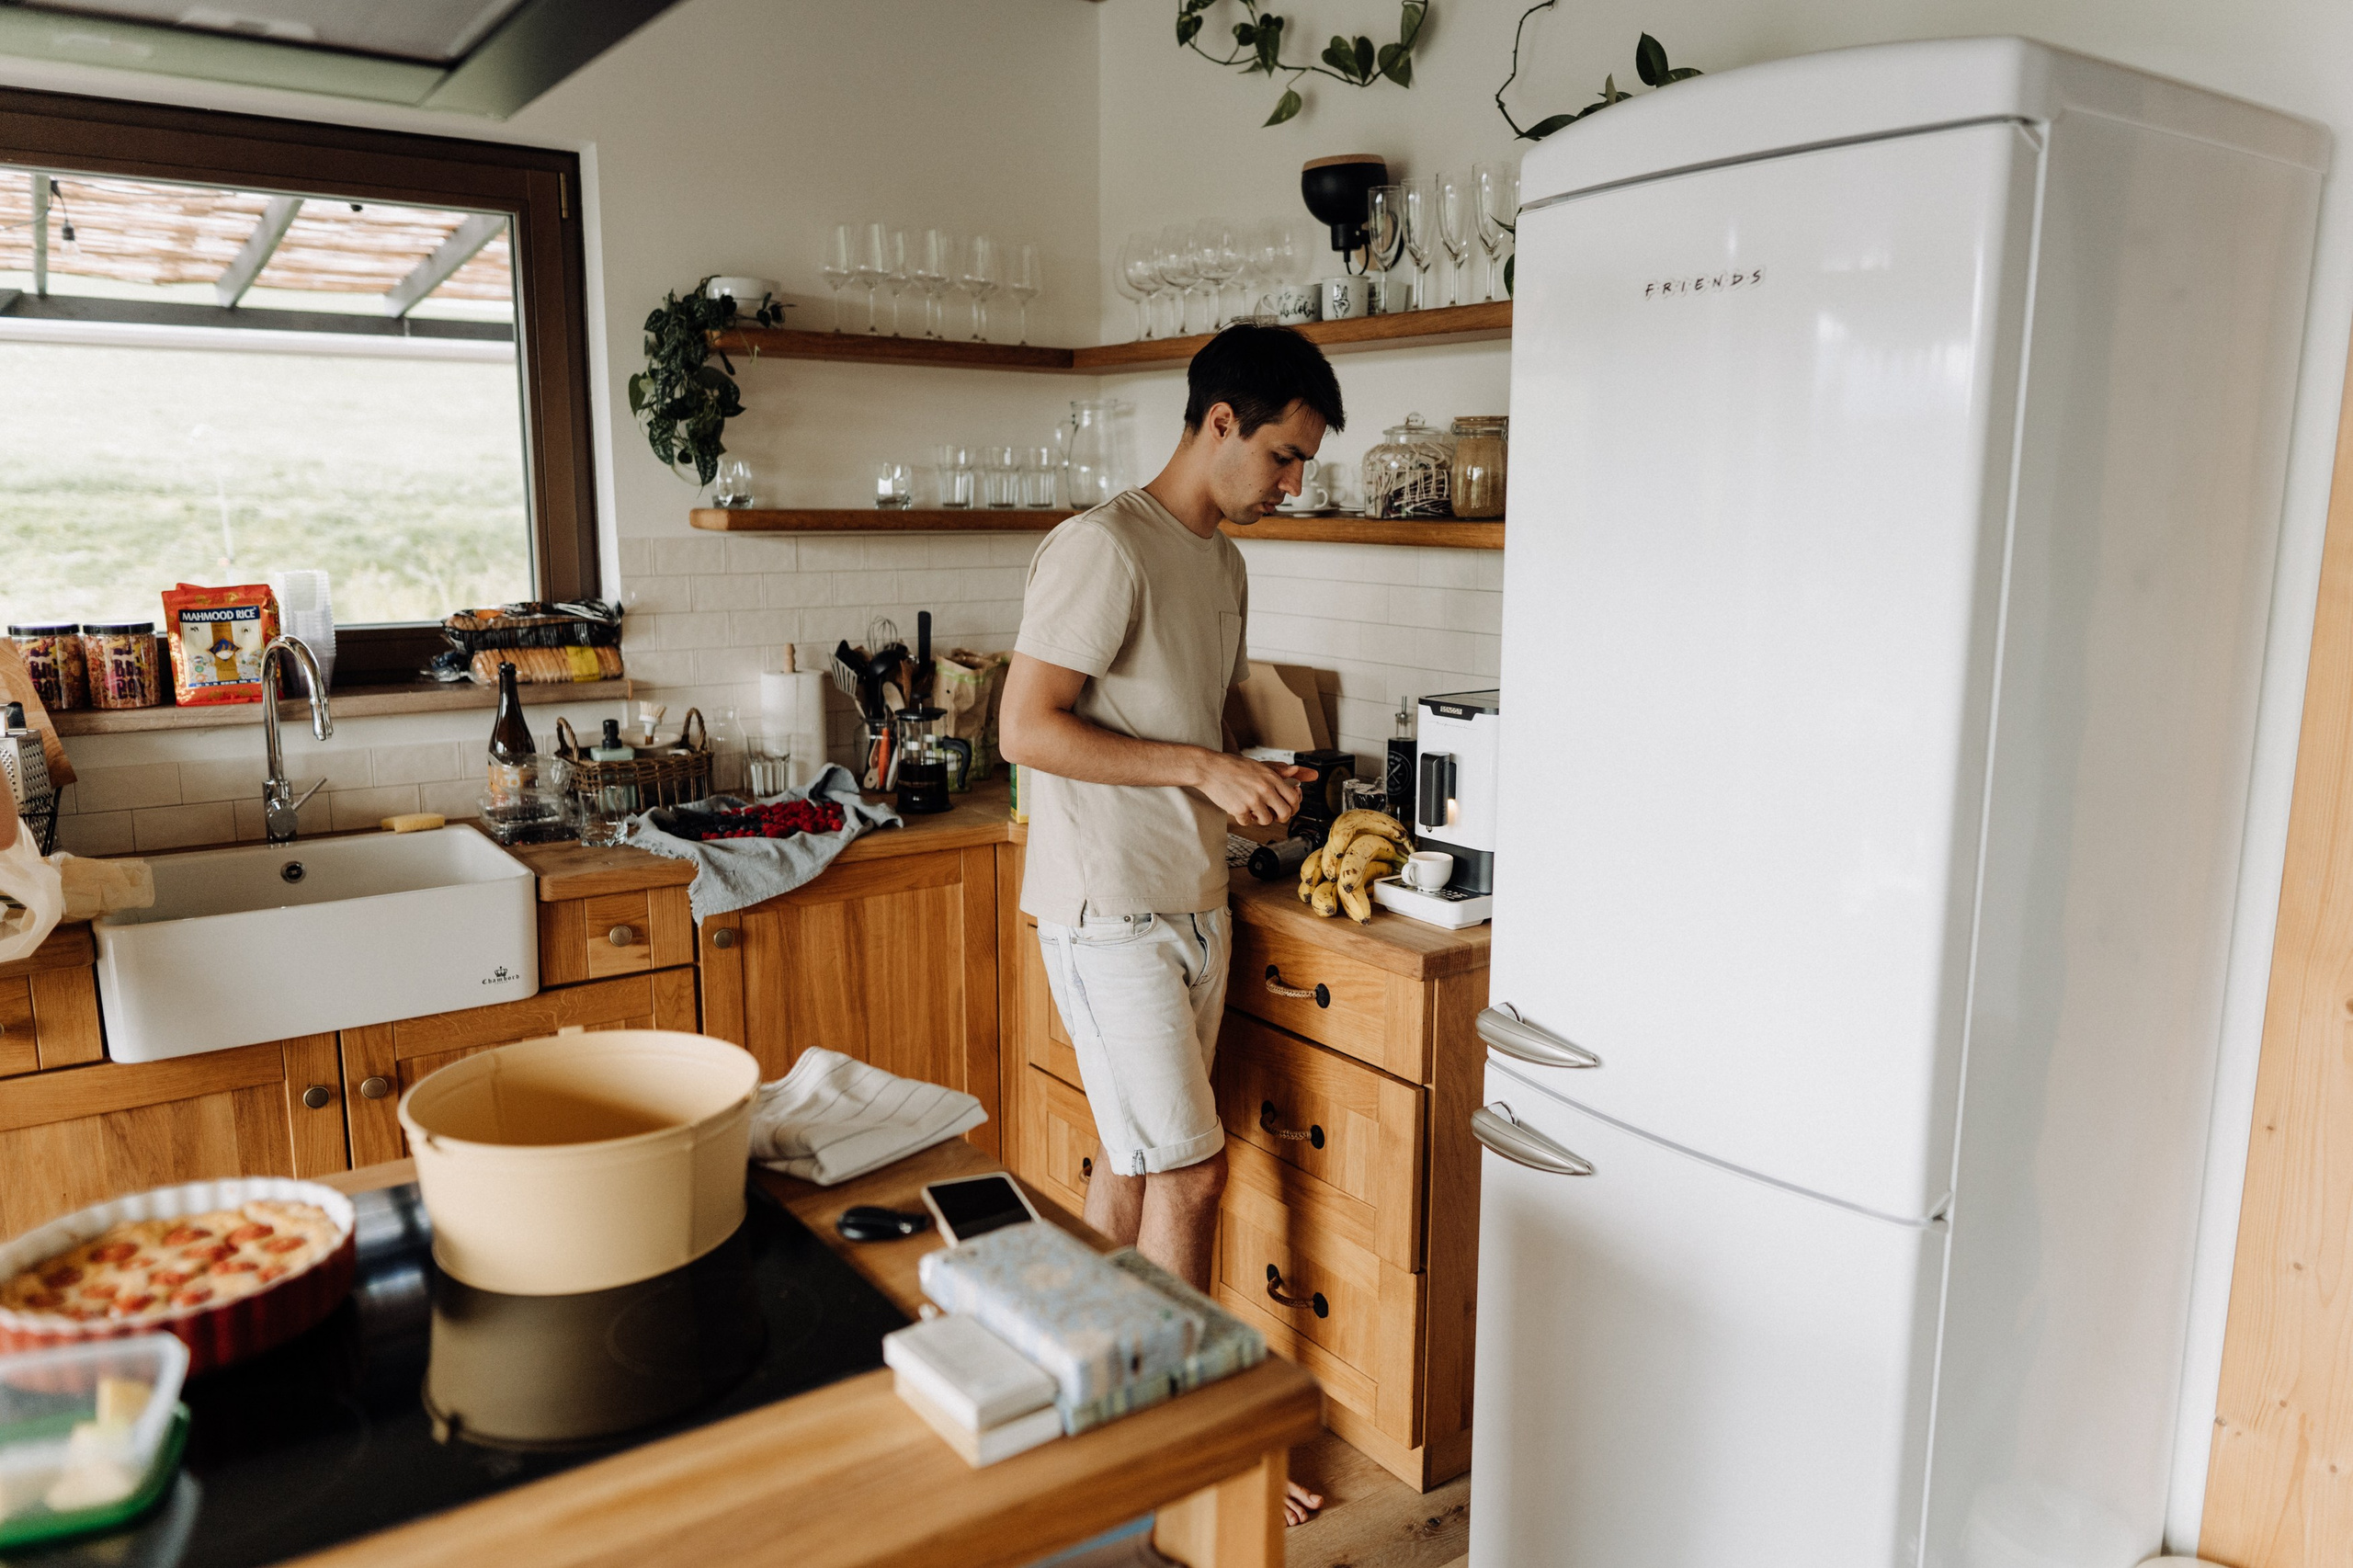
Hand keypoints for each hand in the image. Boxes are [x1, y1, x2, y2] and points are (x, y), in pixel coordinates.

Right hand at [1193, 753, 1312, 826]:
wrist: (1209, 768)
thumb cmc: (1233, 766)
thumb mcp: (1258, 765)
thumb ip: (1278, 770)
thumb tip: (1297, 771)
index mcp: (1271, 777)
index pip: (1294, 798)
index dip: (1294, 806)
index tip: (1288, 806)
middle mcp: (1264, 789)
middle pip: (1285, 813)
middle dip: (1281, 817)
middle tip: (1273, 814)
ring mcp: (1252, 800)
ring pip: (1267, 820)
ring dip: (1260, 818)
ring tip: (1253, 809)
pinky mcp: (1239, 809)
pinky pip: (1248, 822)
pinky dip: (1244, 818)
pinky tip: (1240, 808)